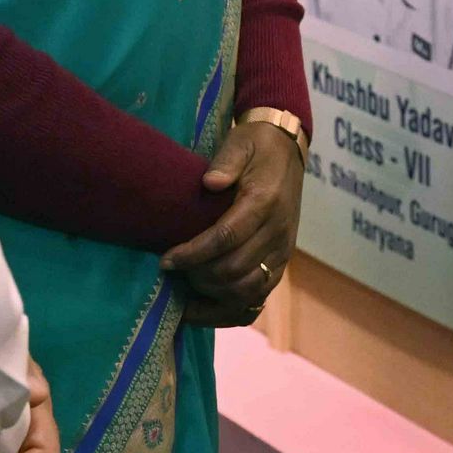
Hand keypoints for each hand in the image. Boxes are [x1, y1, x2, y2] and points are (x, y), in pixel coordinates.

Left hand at [161, 120, 302, 326]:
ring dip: (212, 296)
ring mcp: (282, 252)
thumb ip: (226, 161)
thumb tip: (210, 183)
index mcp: (265, 202)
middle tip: (172, 270)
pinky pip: (258, 299)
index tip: (166, 261)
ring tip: (185, 287)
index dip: (193, 254)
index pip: (227, 237)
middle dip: (198, 276)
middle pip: (234, 269)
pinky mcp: (281, 263)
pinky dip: (230, 310)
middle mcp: (277, 232)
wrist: (287, 151)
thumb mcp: (240, 142)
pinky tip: (204, 308)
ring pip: (247, 291)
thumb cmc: (255, 146)